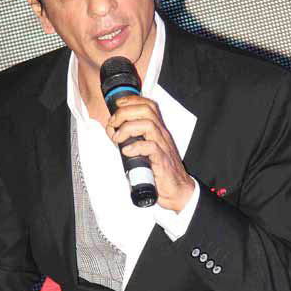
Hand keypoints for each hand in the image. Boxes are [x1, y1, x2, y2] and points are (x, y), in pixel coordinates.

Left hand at [105, 95, 195, 211]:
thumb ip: (130, 139)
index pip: (148, 105)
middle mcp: (162, 135)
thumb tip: (113, 132)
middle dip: (125, 112)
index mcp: (158, 130)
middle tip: (113, 123)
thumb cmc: (161, 171)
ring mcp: (163, 147)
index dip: (132, 100)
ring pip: (148, 125)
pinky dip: (136, 147)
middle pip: (146, 111)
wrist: (177, 190)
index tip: (118, 104)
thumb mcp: (144, 150)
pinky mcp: (163, 161)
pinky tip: (126, 151)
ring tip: (117, 138)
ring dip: (128, 128)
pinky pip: (151, 147)